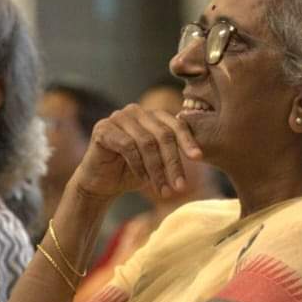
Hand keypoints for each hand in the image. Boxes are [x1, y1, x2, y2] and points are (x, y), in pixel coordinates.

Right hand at [71, 105, 201, 201]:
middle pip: (163, 134)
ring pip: (147, 142)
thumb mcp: (158, 162)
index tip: (198, 158)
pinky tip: (143, 181)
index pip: (176, 123)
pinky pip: (127, 146)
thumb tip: (200, 154)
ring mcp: (118, 117)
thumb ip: (173, 153)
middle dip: (173, 162)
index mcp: (152, 115)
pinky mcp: (103, 128)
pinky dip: (138, 166)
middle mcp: (136, 111)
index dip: (188, 140)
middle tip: (180, 186)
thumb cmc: (132, 172)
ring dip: (157, 170)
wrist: (101, 184)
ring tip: (164, 190)